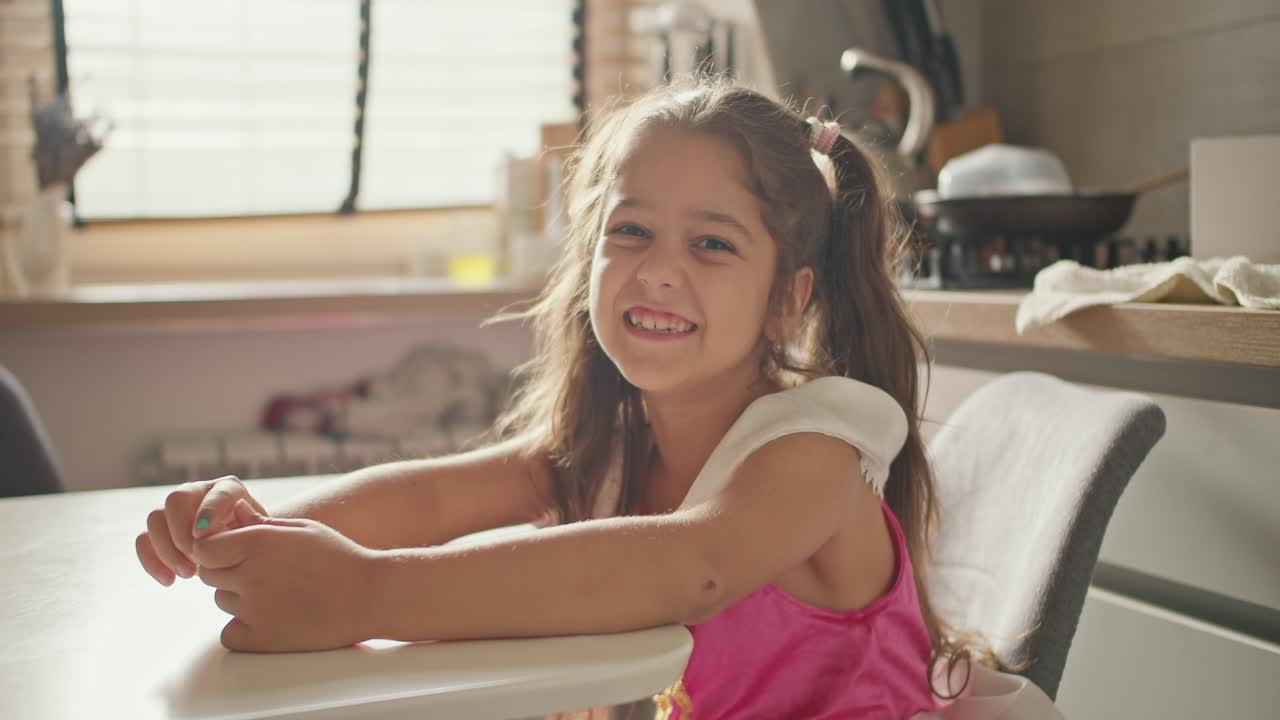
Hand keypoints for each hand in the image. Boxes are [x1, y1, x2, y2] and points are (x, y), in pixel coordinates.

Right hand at [135, 475, 267, 585]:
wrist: (242, 551)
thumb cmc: (255, 544)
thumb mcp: (260, 537)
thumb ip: (249, 529)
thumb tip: (229, 526)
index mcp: (229, 489)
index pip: (219, 492)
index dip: (210, 511)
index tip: (205, 537)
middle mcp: (199, 492)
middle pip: (176, 499)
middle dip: (182, 533)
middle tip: (198, 561)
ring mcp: (176, 509)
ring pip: (155, 518)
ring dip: (167, 550)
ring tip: (188, 575)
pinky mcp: (160, 528)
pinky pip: (143, 539)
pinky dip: (151, 561)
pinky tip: (169, 581)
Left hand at [193, 500, 382, 651]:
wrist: (371, 595)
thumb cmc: (339, 557)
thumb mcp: (303, 529)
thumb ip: (261, 524)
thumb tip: (231, 519)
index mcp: (257, 543)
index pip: (204, 548)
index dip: (217, 549)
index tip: (236, 553)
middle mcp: (249, 575)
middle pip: (210, 575)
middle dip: (228, 571)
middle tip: (263, 573)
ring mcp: (253, 609)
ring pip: (223, 601)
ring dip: (240, 598)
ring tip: (278, 594)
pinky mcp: (260, 639)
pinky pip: (230, 634)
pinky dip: (244, 629)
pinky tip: (271, 619)